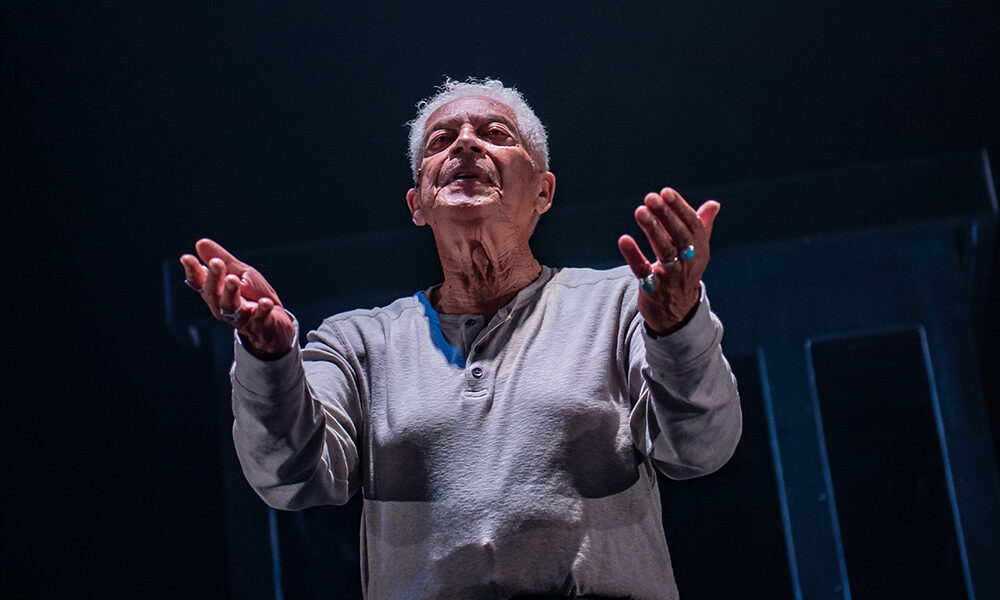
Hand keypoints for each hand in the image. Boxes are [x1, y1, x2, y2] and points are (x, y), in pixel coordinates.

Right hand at [179, 238, 295, 358]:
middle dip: (213, 278)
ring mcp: (241, 317)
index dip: (193, 271)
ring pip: (231, 307)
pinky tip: (265, 302)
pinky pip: (259, 318)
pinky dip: (262, 310)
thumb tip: (200, 243)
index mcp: (216, 293)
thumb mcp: (239, 273)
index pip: (200, 282)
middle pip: (214, 294)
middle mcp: (223, 307)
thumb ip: (222, 260)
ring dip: (231, 292)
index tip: (186, 257)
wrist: (275, 321)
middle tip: (216, 263)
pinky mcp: (260, 324)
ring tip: (233, 279)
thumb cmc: (253, 295)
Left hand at [617, 188, 719, 334]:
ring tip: (640, 211)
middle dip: (666, 215)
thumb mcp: (696, 253)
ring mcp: (671, 276)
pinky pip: (643, 270)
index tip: (665, 191)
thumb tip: (714, 204)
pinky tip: (624, 239)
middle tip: (651, 197)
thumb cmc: (684, 273)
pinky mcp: (653, 288)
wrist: (677, 313)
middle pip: (679, 236)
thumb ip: (702, 227)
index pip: (692, 225)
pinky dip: (633, 255)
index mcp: (699, 250)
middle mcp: (688, 262)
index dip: (680, 208)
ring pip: (664, 251)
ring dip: (652, 230)